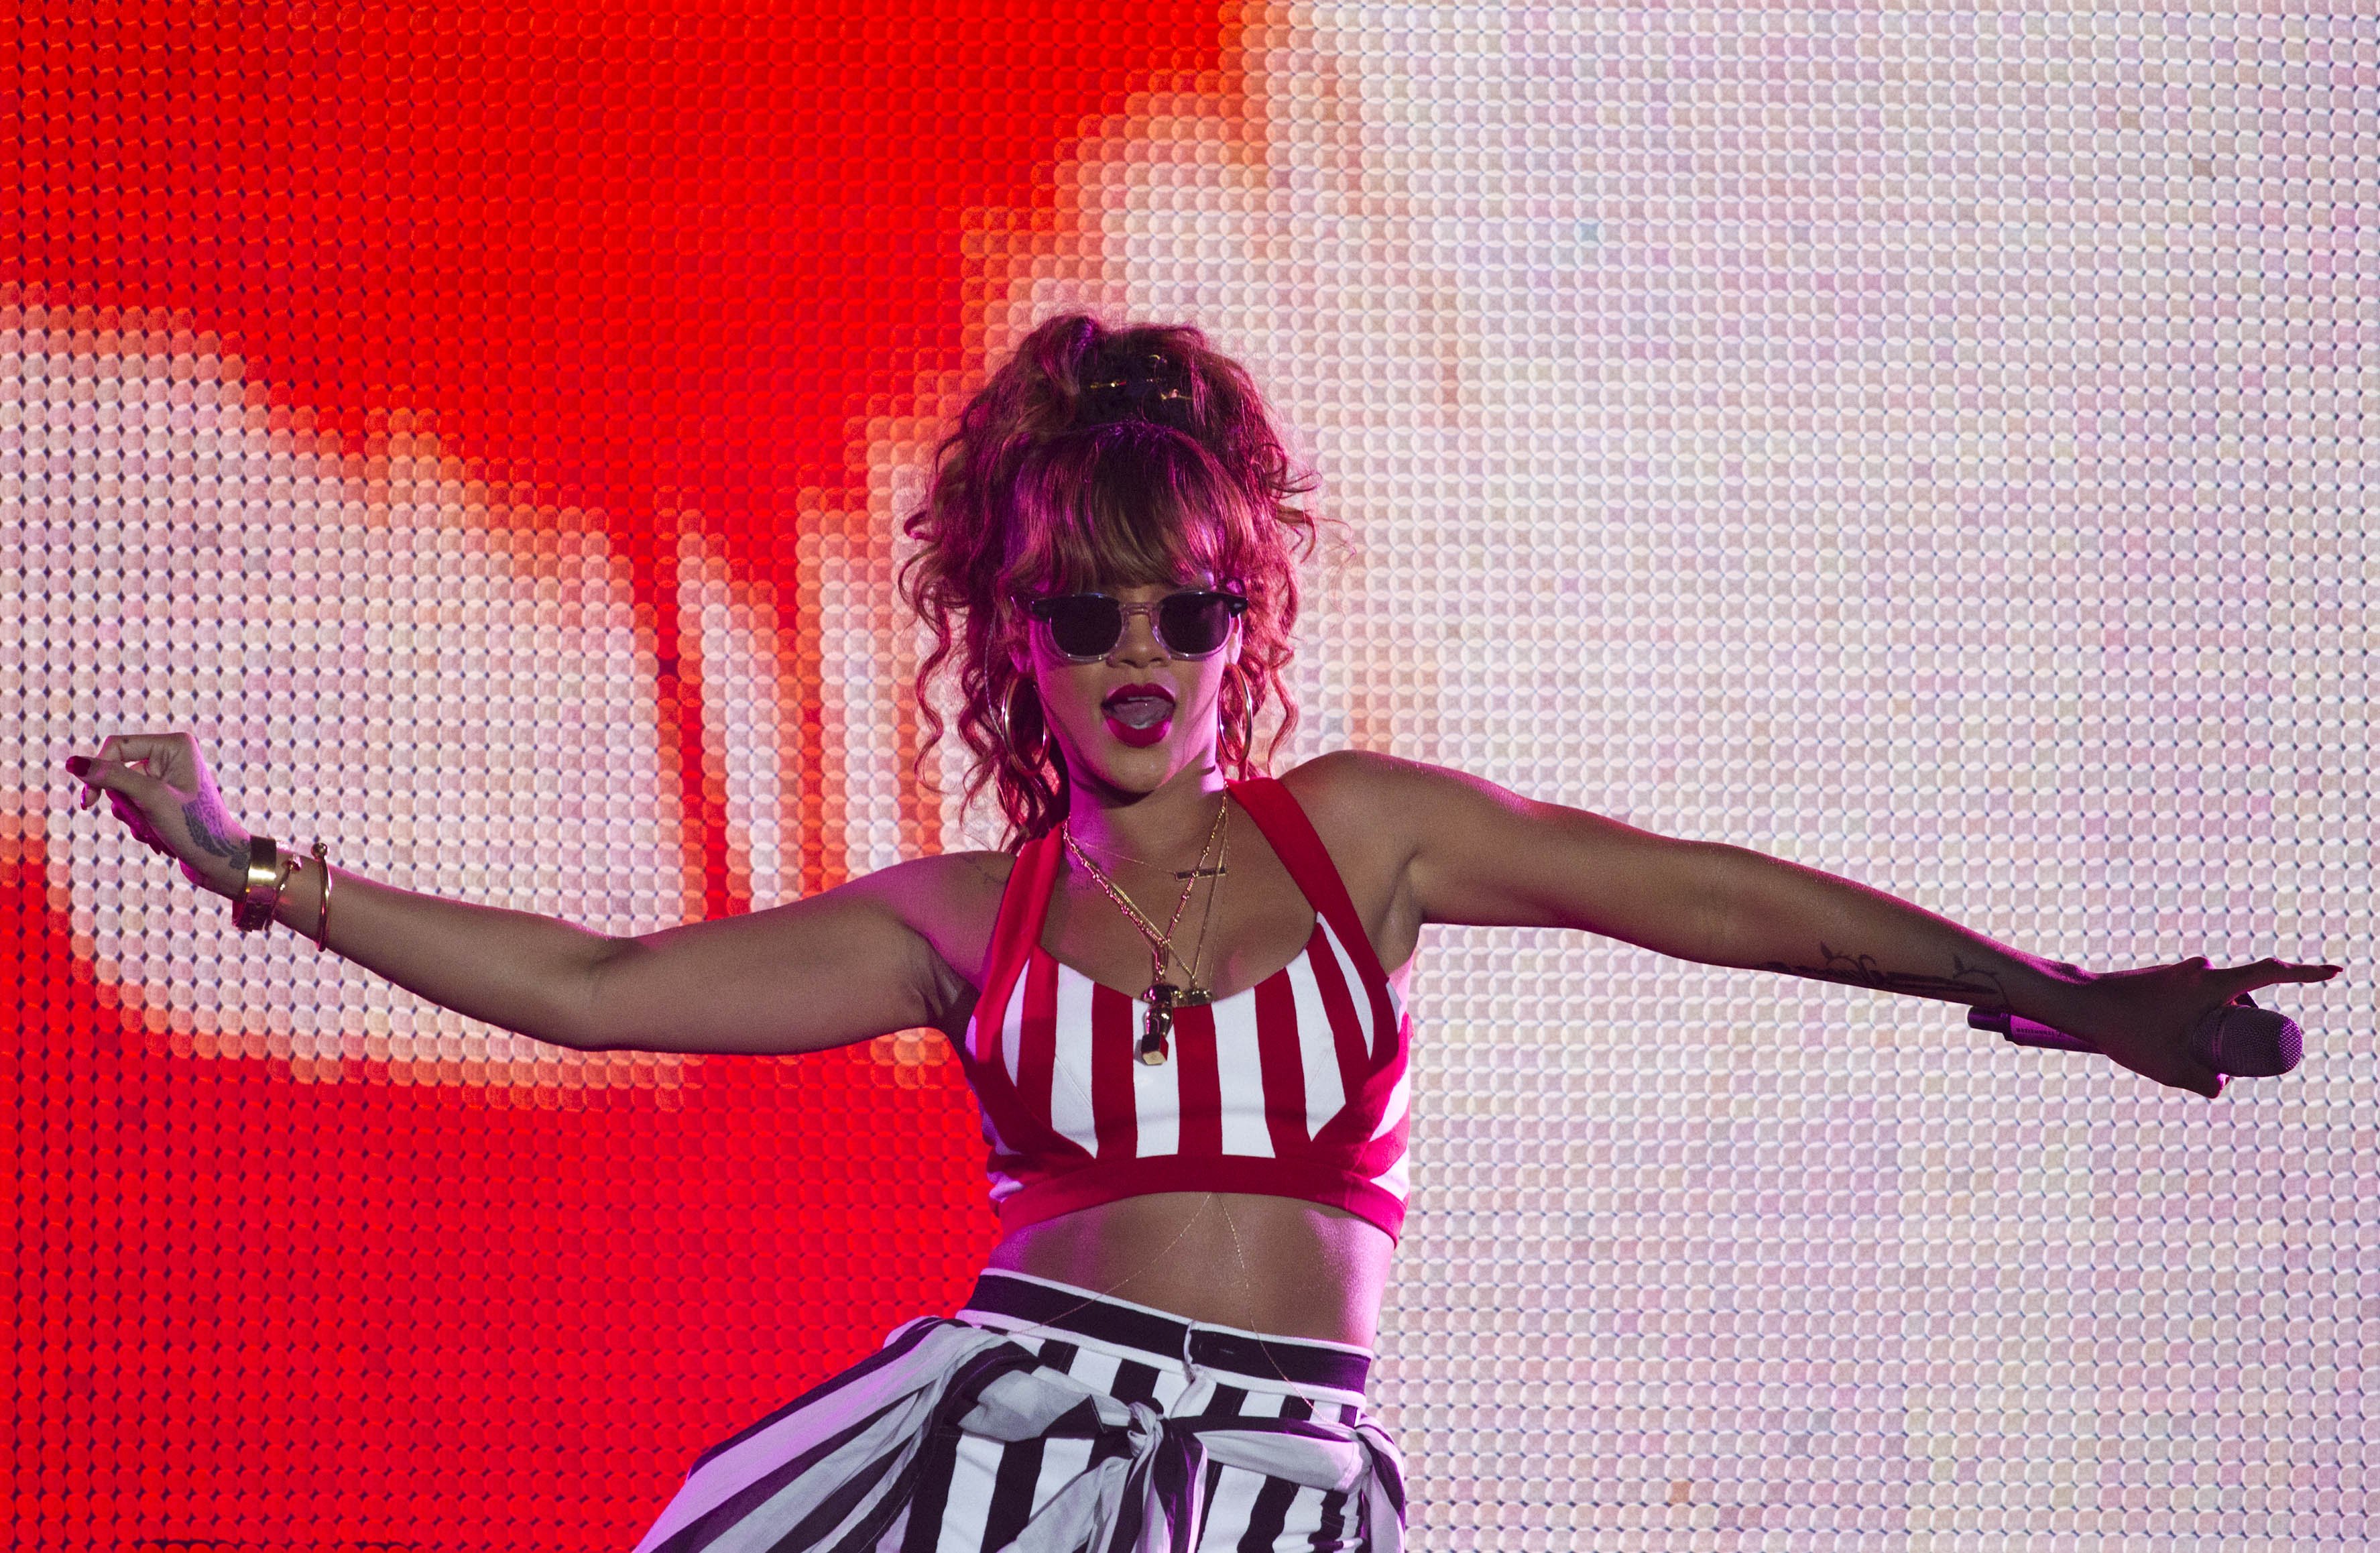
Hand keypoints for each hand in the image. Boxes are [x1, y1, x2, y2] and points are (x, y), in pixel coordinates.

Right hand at [63, 733, 254, 896]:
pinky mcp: (163, 797)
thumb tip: (72, 762)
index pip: (117, 745)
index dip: (98, 771)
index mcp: (175, 744)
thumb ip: (111, 778)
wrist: (219, 862)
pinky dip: (139, 824)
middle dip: (124, 802)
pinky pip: (133, 806)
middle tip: (145, 821)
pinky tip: (159, 838)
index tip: (88, 801)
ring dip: (132, 817)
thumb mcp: (149, 799)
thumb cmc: (193, 827)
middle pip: (117, 771)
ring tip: (156, 832)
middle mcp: (172, 755)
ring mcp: (167, 777)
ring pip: (122, 793)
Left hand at [2060, 956, 2342, 1098]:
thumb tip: (2221, 1088)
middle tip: (2227, 1060)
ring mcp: (2184, 971)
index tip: (2336, 973)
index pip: (2271, 973)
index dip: (2308, 974)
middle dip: (2246, 1026)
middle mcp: (2202, 970)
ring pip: (2219, 999)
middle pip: (2245, 996)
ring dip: (2218, 1025)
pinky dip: (2199, 1019)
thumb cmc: (2125, 1031)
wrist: (2080, 1003)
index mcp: (2212, 983)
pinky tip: (2172, 1040)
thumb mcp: (2169, 1068)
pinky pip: (2198, 997)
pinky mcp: (2168, 977)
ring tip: (2186, 1052)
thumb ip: (2203, 1083)